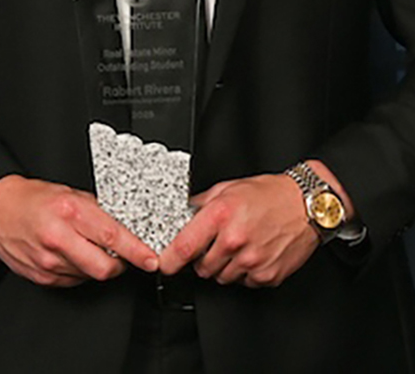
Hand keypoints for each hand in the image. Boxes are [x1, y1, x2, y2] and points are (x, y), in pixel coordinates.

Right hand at [0, 175, 158, 286]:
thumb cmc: (30, 198)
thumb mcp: (67, 192)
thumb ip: (95, 210)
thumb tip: (123, 226)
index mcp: (69, 211)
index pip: (113, 236)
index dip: (137, 251)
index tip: (151, 259)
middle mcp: (59, 237)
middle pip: (105, 267)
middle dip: (119, 266)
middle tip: (122, 256)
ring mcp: (49, 261)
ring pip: (90, 276)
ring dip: (95, 266)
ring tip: (84, 247)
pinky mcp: (42, 276)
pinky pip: (72, 281)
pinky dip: (78, 271)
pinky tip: (69, 255)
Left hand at [158, 174, 318, 287]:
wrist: (306, 205)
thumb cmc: (269, 194)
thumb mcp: (228, 187)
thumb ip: (203, 202)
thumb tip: (186, 212)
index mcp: (221, 216)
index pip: (186, 246)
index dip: (170, 260)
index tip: (164, 265)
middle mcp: (235, 240)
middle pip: (202, 267)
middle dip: (202, 259)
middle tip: (213, 245)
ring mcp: (252, 260)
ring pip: (222, 277)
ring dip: (223, 267)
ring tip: (236, 247)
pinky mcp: (268, 275)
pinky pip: (245, 282)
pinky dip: (244, 273)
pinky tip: (251, 254)